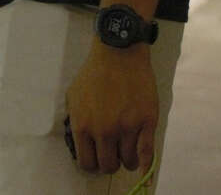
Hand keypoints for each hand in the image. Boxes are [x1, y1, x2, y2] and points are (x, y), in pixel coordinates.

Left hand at [65, 43, 157, 174]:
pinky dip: (146, 166)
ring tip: (126, 150)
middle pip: (108, 166)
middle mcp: (103, 131)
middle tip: (112, 154)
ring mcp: (126, 128)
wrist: (118, 54)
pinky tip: (143, 167)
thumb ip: (75, 121)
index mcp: (82, 125)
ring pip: (127, 162)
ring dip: (126, 160)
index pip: (86, 162)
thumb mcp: (73, 96)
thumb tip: (80, 143)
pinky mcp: (146, 123)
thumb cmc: (93, 73)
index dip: (92, 164)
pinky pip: (147, 154)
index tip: (97, 159)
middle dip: (109, 163)